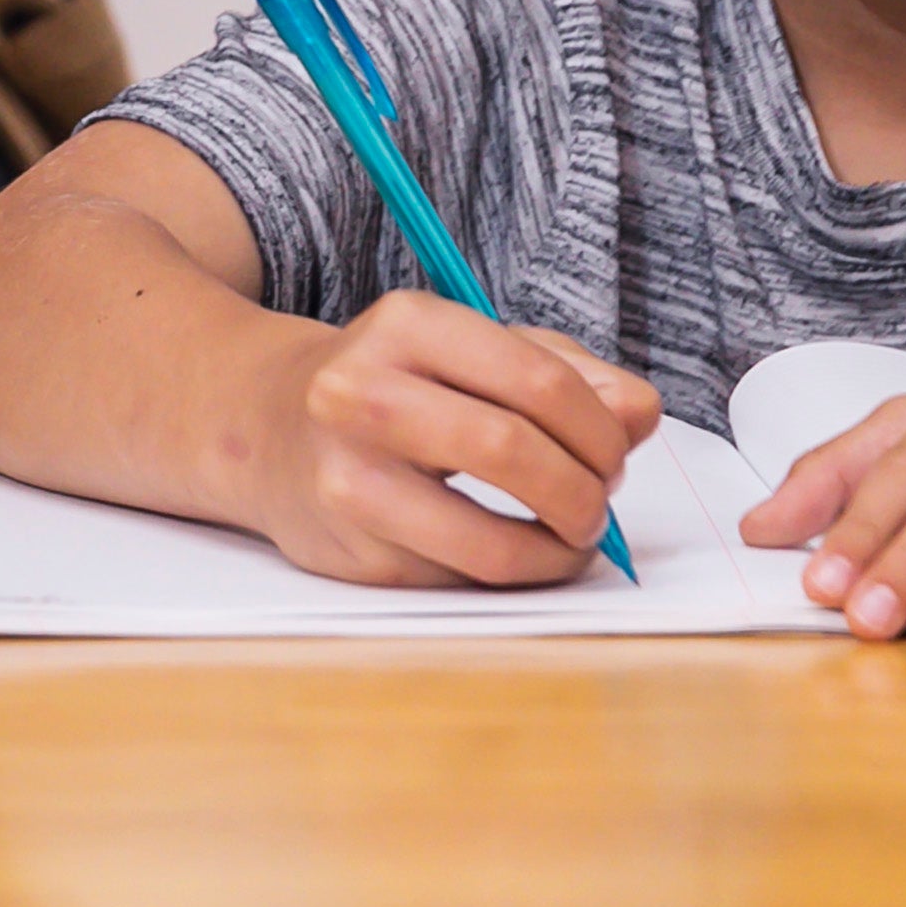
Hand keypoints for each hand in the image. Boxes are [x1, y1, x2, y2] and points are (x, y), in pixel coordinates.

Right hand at [248, 292, 659, 588]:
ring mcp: (349, 479)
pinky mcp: (353, 553)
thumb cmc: (391, 384)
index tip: (615, 449)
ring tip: (571, 536)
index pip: (540, 380)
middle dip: (586, 490)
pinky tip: (517, 550)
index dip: (602, 428)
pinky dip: (514, 573)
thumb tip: (639, 415)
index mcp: (406, 326)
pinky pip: (465, 580)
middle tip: (598, 499)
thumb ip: (565, 371)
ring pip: (493, 540)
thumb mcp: (469, 348)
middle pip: (514, 451)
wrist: (266, 425)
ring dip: (560, 550)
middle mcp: (362, 394)